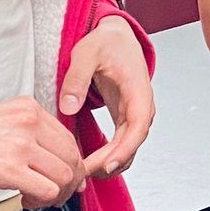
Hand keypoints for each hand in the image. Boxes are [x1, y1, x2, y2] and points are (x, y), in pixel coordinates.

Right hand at [0, 99, 84, 207]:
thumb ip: (27, 136)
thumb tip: (59, 163)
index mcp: (25, 107)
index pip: (69, 139)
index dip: (69, 166)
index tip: (60, 181)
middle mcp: (26, 121)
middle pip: (72, 158)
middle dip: (68, 183)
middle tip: (49, 196)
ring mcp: (17, 143)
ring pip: (64, 176)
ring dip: (54, 195)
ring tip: (32, 199)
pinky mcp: (6, 168)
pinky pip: (47, 190)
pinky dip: (40, 202)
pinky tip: (22, 200)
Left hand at [60, 15, 155, 175]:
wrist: (116, 37)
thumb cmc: (106, 42)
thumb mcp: (86, 53)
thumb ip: (76, 79)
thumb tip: (68, 107)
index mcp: (138, 90)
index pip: (138, 127)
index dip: (124, 149)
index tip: (106, 165)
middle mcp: (141, 106)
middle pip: (132, 143)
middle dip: (111, 162)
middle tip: (84, 173)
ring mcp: (134, 114)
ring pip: (128, 148)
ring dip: (109, 163)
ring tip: (83, 173)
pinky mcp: (124, 118)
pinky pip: (121, 144)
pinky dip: (108, 157)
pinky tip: (89, 164)